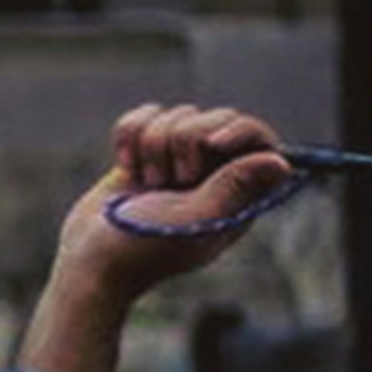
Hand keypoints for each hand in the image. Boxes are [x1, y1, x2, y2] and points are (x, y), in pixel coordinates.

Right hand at [58, 101, 297, 284]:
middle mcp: (213, 173)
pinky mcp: (145, 151)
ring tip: (147, 185)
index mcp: (239, 194)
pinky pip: (143, 116)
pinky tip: (126, 169)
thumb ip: (235, 185)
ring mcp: (178, 161)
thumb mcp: (196, 218)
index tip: (211, 143)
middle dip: (184, 142)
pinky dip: (128, 138)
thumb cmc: (146, 248)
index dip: (238, 130)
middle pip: (216, 117)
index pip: (258, 138)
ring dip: (152, 146)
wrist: (89, 258)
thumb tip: (282, 162)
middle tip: (172, 182)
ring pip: (177, 114)